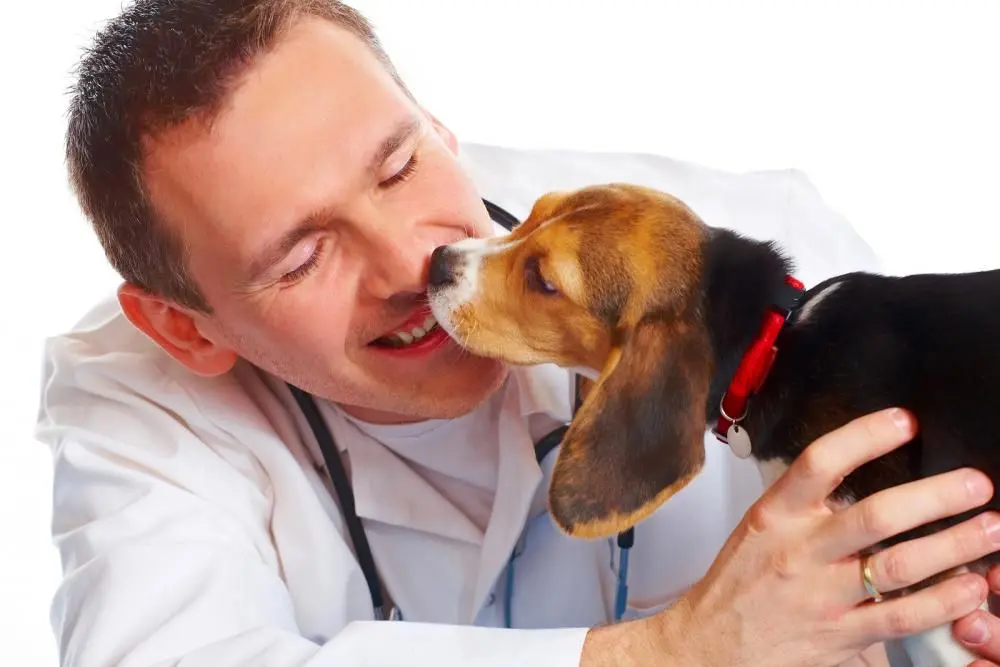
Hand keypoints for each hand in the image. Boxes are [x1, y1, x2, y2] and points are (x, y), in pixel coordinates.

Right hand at [583, 408, 999, 666]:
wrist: (710, 646)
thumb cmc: (739, 585)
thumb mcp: (759, 530)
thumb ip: (808, 507)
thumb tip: (868, 477)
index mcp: (774, 515)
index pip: (818, 463)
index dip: (864, 436)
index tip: (904, 421)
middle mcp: (798, 551)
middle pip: (875, 515)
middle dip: (935, 497)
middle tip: (975, 483)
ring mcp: (821, 596)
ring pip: (899, 566)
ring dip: (954, 546)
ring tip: (990, 528)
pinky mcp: (841, 637)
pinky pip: (902, 617)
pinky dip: (943, 601)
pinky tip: (971, 588)